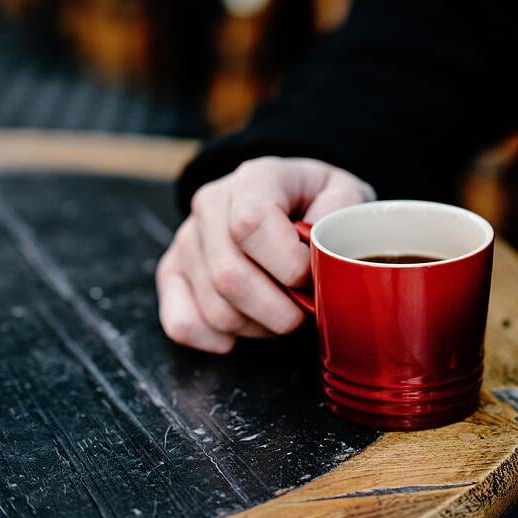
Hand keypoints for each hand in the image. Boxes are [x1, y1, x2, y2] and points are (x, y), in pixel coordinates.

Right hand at [156, 157, 374, 352]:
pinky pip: (181, 322)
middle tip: (307, 311)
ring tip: (284, 314)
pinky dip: (216, 339)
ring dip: (258, 327)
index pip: (250, 224)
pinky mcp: (173, 272)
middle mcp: (211, 206)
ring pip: (213, 307)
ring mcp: (188, 240)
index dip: (287, 264)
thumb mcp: (345, 192)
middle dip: (280, 311)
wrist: (289, 199)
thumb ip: (341, 210)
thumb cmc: (319, 202)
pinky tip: (245, 330)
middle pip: (229, 276)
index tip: (312, 276)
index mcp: (254, 179)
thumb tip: (322, 243)